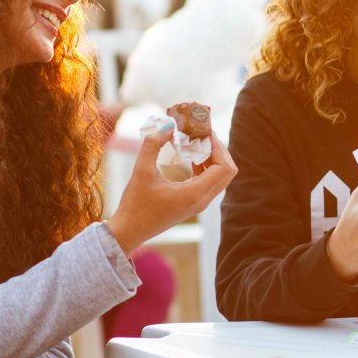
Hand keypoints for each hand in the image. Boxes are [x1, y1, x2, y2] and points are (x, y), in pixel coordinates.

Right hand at [107, 129, 236, 252]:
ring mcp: (200, 204)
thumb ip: (152, 145)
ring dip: (213, 159)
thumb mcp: (141, 171)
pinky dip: (207, 168)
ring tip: (196, 143)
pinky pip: (210, 183)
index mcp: (195, 193)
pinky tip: (190, 158)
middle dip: (219, 150)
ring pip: (220, 178)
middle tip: (203, 135)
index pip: (224, 167)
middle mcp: (202, 200)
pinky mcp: (194, 204)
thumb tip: (167, 126)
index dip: (219, 146)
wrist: (129, 232)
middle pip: (228, 172)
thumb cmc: (134, 205)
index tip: (206, 132)